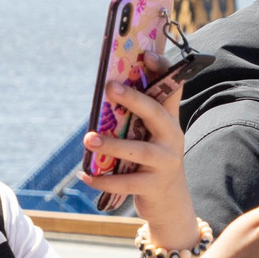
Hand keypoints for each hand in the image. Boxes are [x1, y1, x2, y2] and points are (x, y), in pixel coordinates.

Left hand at [87, 80, 194, 240]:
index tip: (145, 54)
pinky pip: (125, 182)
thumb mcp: (151, 136)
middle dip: (134, 99)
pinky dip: (103, 180)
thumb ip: (136, 117)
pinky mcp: (153, 186)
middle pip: (155, 114)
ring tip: (88, 139)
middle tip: (110, 87)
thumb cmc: (153, 162)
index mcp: (170, 121)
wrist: (171, 203)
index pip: (172, 89)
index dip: (162, 70)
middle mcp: (172, 138)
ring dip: (112, 145)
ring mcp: (165, 163)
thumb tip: (105, 92)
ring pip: (138, 151)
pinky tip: (86, 175)